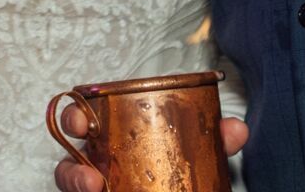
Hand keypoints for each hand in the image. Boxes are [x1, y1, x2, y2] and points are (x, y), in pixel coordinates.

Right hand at [53, 104, 246, 191]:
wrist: (185, 186)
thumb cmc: (178, 157)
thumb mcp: (197, 145)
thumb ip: (215, 137)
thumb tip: (236, 130)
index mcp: (110, 135)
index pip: (80, 122)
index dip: (75, 119)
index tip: (81, 122)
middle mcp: (96, 165)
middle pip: (68, 167)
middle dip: (72, 174)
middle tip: (91, 181)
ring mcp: (98, 188)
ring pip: (75, 190)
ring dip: (82, 190)